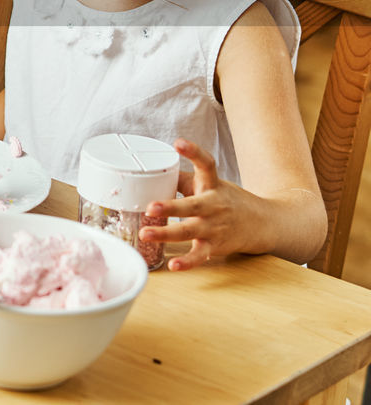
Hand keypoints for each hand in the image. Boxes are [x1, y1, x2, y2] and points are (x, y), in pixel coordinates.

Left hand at [139, 138, 256, 270]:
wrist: (263, 224)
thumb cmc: (228, 200)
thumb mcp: (210, 184)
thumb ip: (182, 178)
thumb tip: (153, 172)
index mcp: (212, 185)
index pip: (206, 164)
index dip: (193, 152)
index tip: (179, 143)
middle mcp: (213, 205)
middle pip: (192, 205)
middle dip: (170, 207)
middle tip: (150, 207)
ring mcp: (214, 227)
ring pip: (189, 231)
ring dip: (166, 234)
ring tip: (146, 234)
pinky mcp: (215, 246)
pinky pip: (199, 255)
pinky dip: (187, 262)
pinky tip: (173, 266)